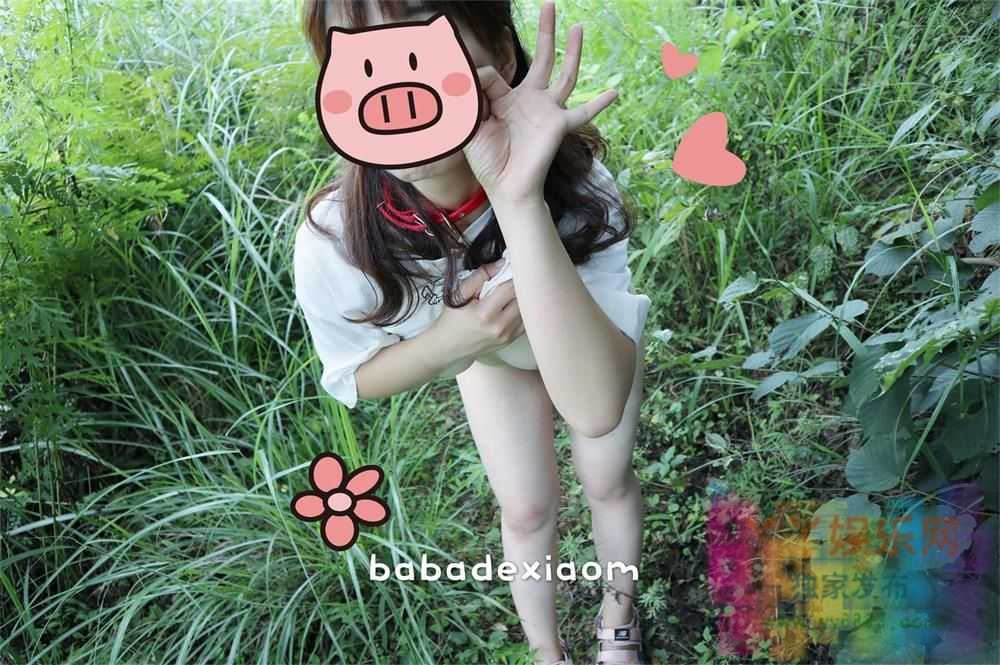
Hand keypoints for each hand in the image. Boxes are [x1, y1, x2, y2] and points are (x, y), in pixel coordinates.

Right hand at [430, 261, 524, 359]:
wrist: (447, 347)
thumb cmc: (451, 319)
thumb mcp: (458, 293)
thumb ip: (480, 276)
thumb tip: (502, 264)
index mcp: (485, 314)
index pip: (510, 288)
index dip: (513, 274)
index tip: (511, 266)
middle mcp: (499, 327)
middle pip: (522, 298)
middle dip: (519, 284)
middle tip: (513, 276)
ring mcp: (507, 336)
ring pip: (527, 309)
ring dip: (522, 297)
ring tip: (511, 290)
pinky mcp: (511, 340)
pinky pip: (525, 320)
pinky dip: (522, 309)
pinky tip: (511, 304)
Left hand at [462, 2, 617, 204]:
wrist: (505, 187)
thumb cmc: (487, 160)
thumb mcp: (471, 124)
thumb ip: (471, 96)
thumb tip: (476, 69)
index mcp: (506, 98)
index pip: (493, 74)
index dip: (475, 81)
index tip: (461, 88)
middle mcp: (531, 100)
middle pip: (542, 58)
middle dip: (546, 31)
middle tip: (549, 4)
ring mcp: (548, 111)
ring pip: (565, 75)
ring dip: (572, 51)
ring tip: (577, 27)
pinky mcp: (559, 126)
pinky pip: (583, 113)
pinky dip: (599, 103)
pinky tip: (614, 92)